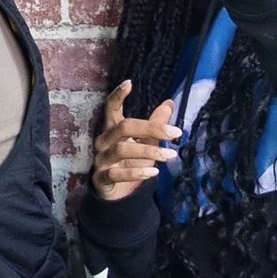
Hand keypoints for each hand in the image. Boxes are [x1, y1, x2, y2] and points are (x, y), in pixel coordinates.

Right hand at [90, 82, 179, 202]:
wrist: (117, 195)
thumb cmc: (130, 163)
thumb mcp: (145, 143)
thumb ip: (155, 126)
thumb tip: (170, 104)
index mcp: (112, 129)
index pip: (111, 108)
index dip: (117, 95)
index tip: (129, 83)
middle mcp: (103, 141)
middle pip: (124, 127)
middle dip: (151, 128)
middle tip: (175, 133)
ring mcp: (101, 160)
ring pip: (122, 150)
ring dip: (149, 151)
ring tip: (169, 155)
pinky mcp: (101, 178)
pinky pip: (118, 173)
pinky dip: (137, 172)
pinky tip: (154, 172)